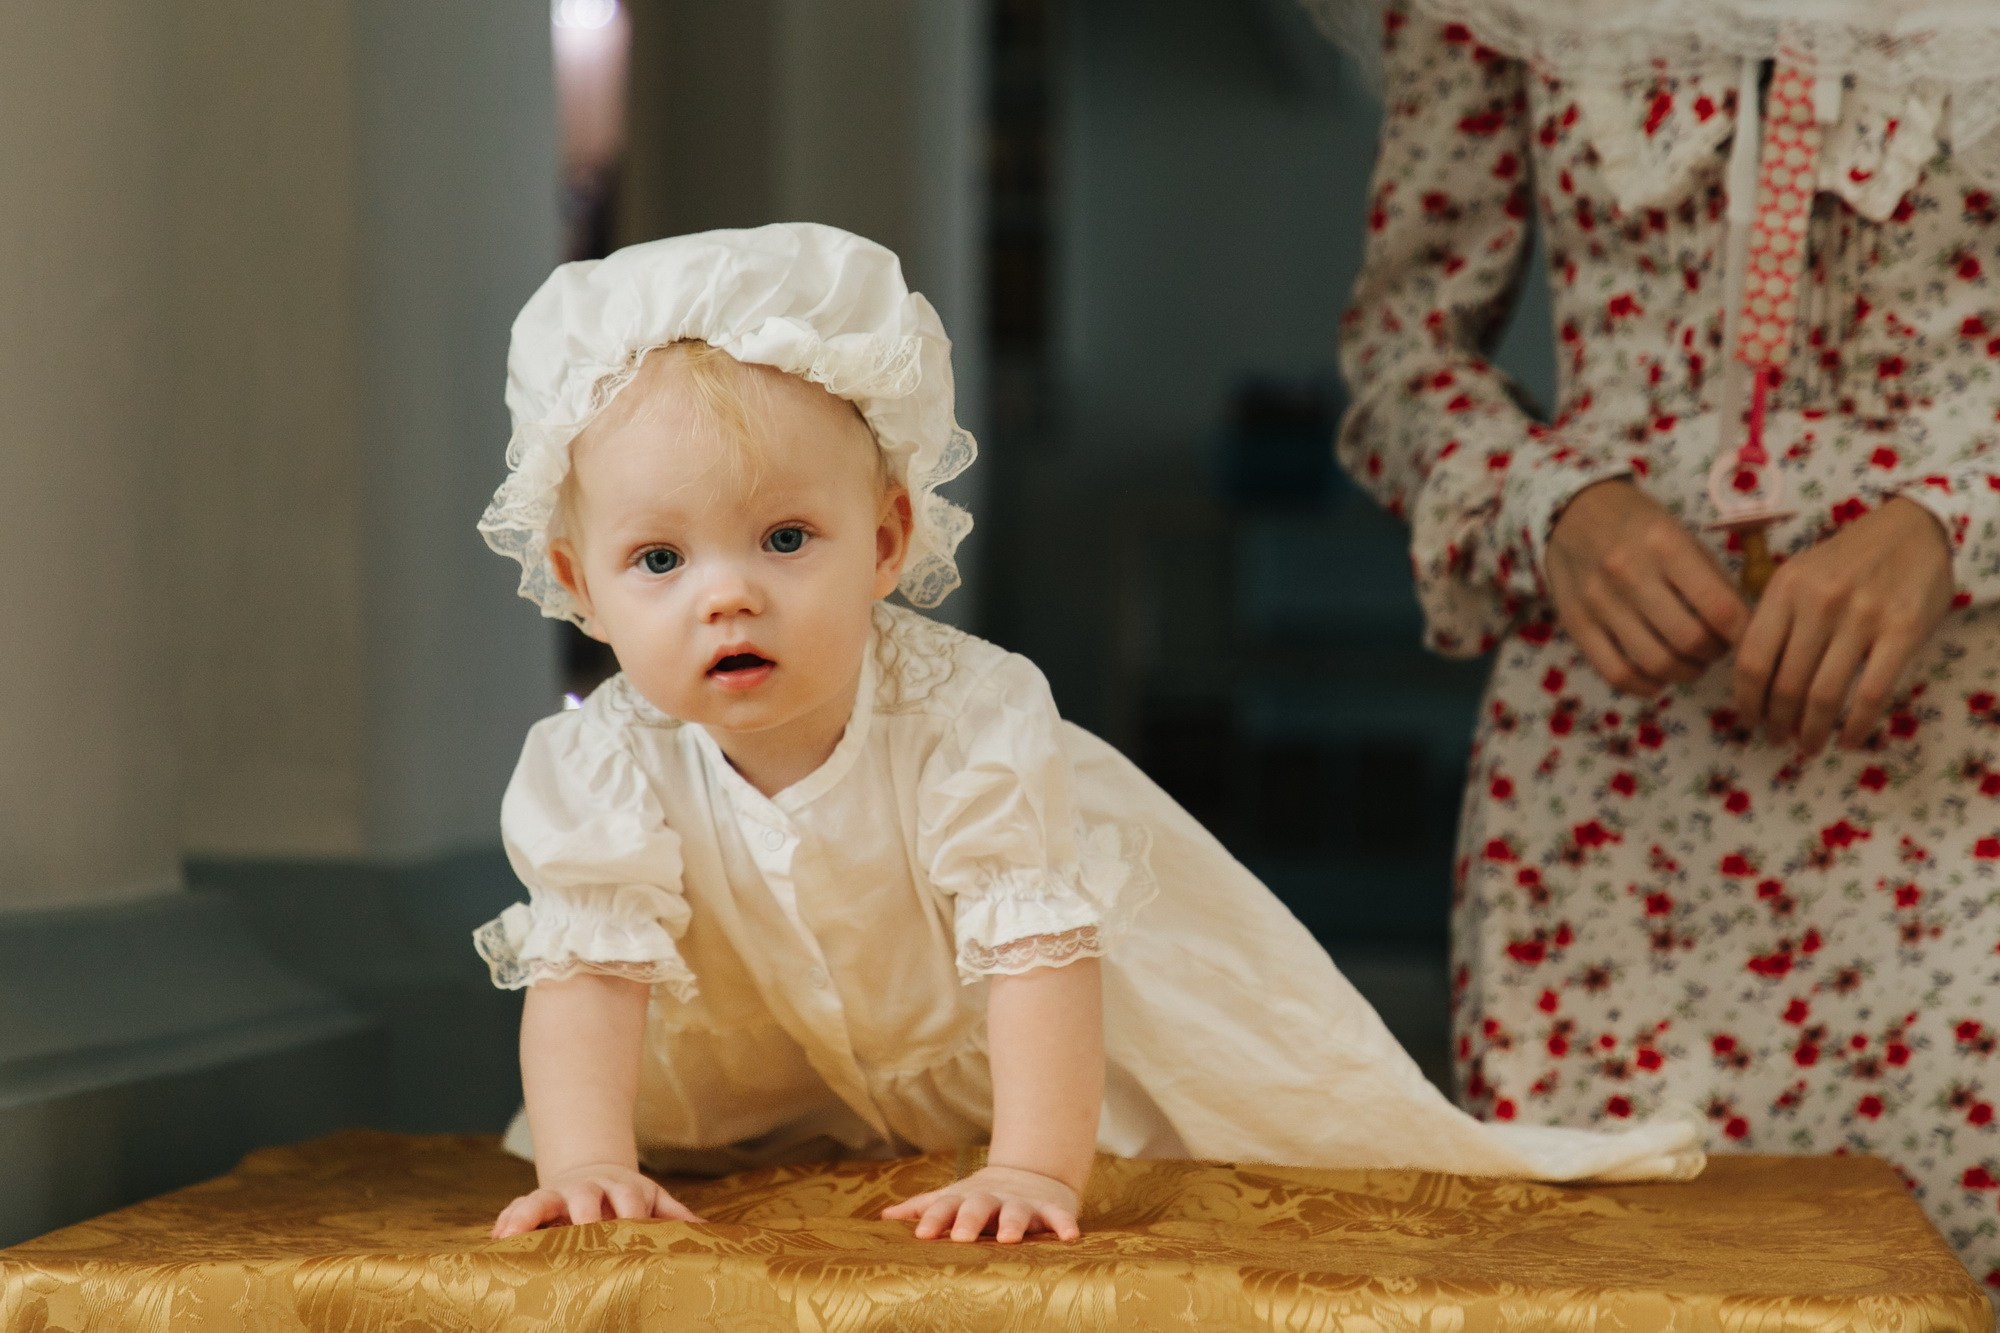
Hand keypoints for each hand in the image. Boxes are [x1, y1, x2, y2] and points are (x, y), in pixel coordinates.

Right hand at [489, 1160, 702, 1237]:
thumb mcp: (652, 1199)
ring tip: (512, 1232)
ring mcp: (559, 1194)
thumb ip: (674, 1215)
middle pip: (585, 1197)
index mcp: (622, 1189)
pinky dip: (508, 1219)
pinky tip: (496, 1237)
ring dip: (529, 1214)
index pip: (629, 1199)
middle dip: (583, 1213)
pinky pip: (517, 1207)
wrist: (592, 1172)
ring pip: (542, 1199)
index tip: (633, 1231)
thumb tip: (704, 1233)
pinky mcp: (534, 1202)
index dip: (631, 1214)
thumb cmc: (627, 1198)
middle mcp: (589, 1189)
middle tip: (581, 1232)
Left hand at [880, 1164, 1081, 1242]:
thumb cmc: (981, 1197)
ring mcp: (1021, 1203)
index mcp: (965, 1199)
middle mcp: (992, 1199)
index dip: (934, 1220)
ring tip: (1009, 1238)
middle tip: (962, 1237)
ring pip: (1017, 1211)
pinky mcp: (1050, 1208)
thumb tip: (883, 1219)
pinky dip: (1064, 1223)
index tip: (921, 1235)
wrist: (1030, 1174)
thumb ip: (923, 1208)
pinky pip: (1059, 1215)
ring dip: (1013, 1222)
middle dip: (970, 1219)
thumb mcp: (952, 1198)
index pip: (944, 1207)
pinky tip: (1071, 1236)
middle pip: (978, 1206)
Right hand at [1546, 480, 1749, 694]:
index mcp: (1665, 544)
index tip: (1749, 636)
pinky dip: (1646, 686)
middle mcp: (1629, 573)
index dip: (1743, 633)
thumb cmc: (1639, 526)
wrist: (1572, 514)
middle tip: (1717, 647)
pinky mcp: (1577, 624)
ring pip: (1655, 663)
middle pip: (1689, 640)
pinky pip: (1616, 674)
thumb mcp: (1682, 535)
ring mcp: (1599, 602)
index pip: (1719, 607)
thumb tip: (1742, 627)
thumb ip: (1711, 579)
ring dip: (1685, 672)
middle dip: (1715, 653)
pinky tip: (1658, 677)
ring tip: (1691, 662)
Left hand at [1732, 496, 1953, 752]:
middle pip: (1785, 683)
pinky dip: (1856, 726)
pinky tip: (1849, 740)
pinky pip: (1871, 693)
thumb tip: (1749, 679)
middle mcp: (1819, 603)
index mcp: (1784, 589)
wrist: (1912, 529)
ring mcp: (1862, 617)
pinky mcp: (1902, 631)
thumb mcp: (1798, 576)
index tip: (1749, 719)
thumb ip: (1774, 619)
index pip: (1752, 659)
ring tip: (1808, 746)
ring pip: (1824, 694)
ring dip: (1811, 730)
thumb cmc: (1846, 560)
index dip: (1747, 700)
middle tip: (1777, 738)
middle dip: (1777, 721)